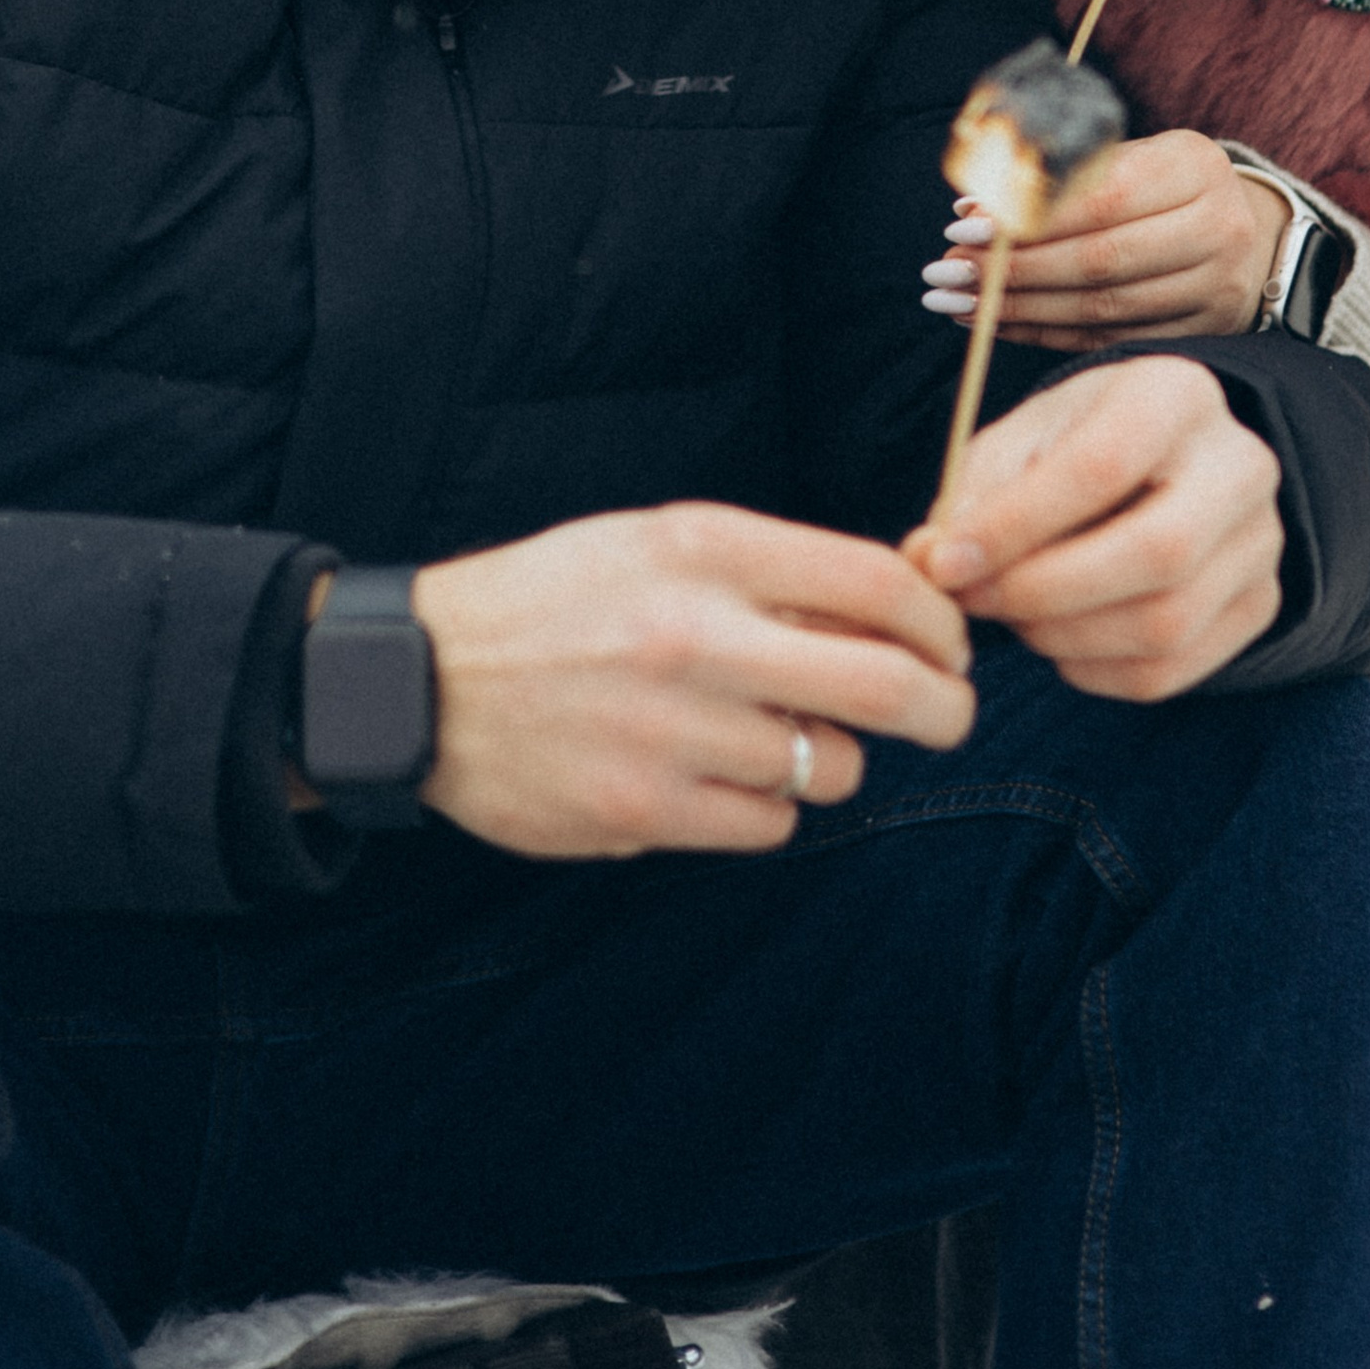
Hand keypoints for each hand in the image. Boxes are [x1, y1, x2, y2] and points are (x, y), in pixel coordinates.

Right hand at [410, 502, 976, 859]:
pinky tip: (722, 777)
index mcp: (705, 548)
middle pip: (886, 686)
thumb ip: (771, 573)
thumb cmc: (559, 601)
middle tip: (947, 714)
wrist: (420, 678)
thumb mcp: (661, 543)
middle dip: (944, 708)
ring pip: (830, 767)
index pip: (876, 582)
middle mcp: (695, 634)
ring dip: (829, 760)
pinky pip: (769, 825)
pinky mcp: (642, 811)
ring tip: (779, 738)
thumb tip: (896, 612)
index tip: (949, 643)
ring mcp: (670, 730)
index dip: (939, 621)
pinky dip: (767, 807)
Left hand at [904, 356, 1282, 700]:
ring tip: (1011, 615)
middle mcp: (1242, 464)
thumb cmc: (1075, 445)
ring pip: (1167, 623)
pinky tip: (1057, 640)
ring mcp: (1263, 542)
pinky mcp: (1259, 606)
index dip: (1016, 524)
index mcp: (1177, 394)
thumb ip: (973, 493)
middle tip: (975, 601)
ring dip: (1064, 636)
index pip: (1103, 466)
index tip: (946, 562)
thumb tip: (929, 561)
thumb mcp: (1022, 439)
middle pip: (1159, 553)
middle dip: (1046, 592)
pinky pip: (1172, 670)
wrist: (1162, 466)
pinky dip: (1094, 670)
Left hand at [923, 126, 1286, 349]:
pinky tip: (1001, 324)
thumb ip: (1059, 177)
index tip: (963, 227)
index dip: (1030, 217)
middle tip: (948, 273)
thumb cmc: (1165, 187)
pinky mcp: (1205, 332)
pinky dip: (1048, 336)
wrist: (1249, 235)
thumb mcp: (1130, 159)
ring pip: (1104, 307)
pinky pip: (1112, 339)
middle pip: (1102, 258)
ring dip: (1021, 309)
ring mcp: (1217, 286)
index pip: (1104, 196)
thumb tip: (974, 209)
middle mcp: (1218, 225)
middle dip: (1015, 271)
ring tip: (959, 302)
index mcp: (1196, 165)